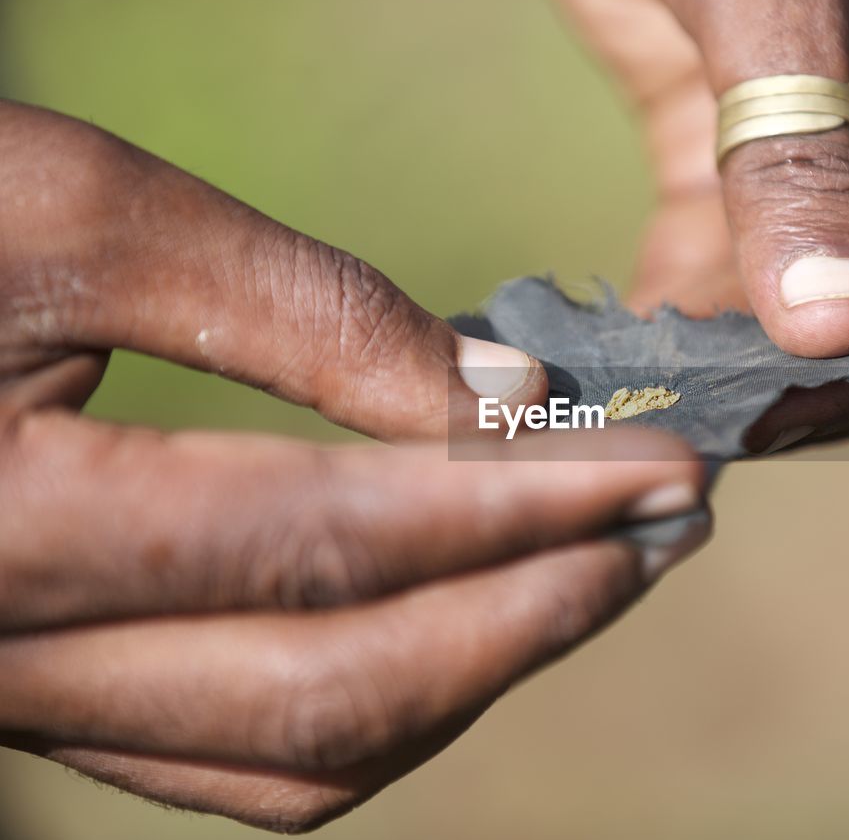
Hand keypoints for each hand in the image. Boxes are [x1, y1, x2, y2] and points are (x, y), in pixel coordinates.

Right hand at [0, 100, 709, 830]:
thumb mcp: (68, 207)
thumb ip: (292, 304)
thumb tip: (487, 391)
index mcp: (1, 529)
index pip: (328, 545)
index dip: (517, 508)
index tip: (659, 468)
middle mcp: (7, 658)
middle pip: (331, 690)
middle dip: (531, 613)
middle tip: (667, 531)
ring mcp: (32, 697)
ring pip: (296, 756)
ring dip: (474, 672)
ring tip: (593, 575)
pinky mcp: (56, 688)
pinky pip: (242, 754)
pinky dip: (381, 699)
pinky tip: (467, 621)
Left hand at [550, 0, 848, 447]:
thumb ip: (801, 152)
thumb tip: (836, 336)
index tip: (770, 418)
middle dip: (813, 372)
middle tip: (704, 429)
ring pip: (825, 283)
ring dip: (743, 354)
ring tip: (657, 410)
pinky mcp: (756, 117)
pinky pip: (740, 239)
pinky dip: (691, 301)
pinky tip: (633, 354)